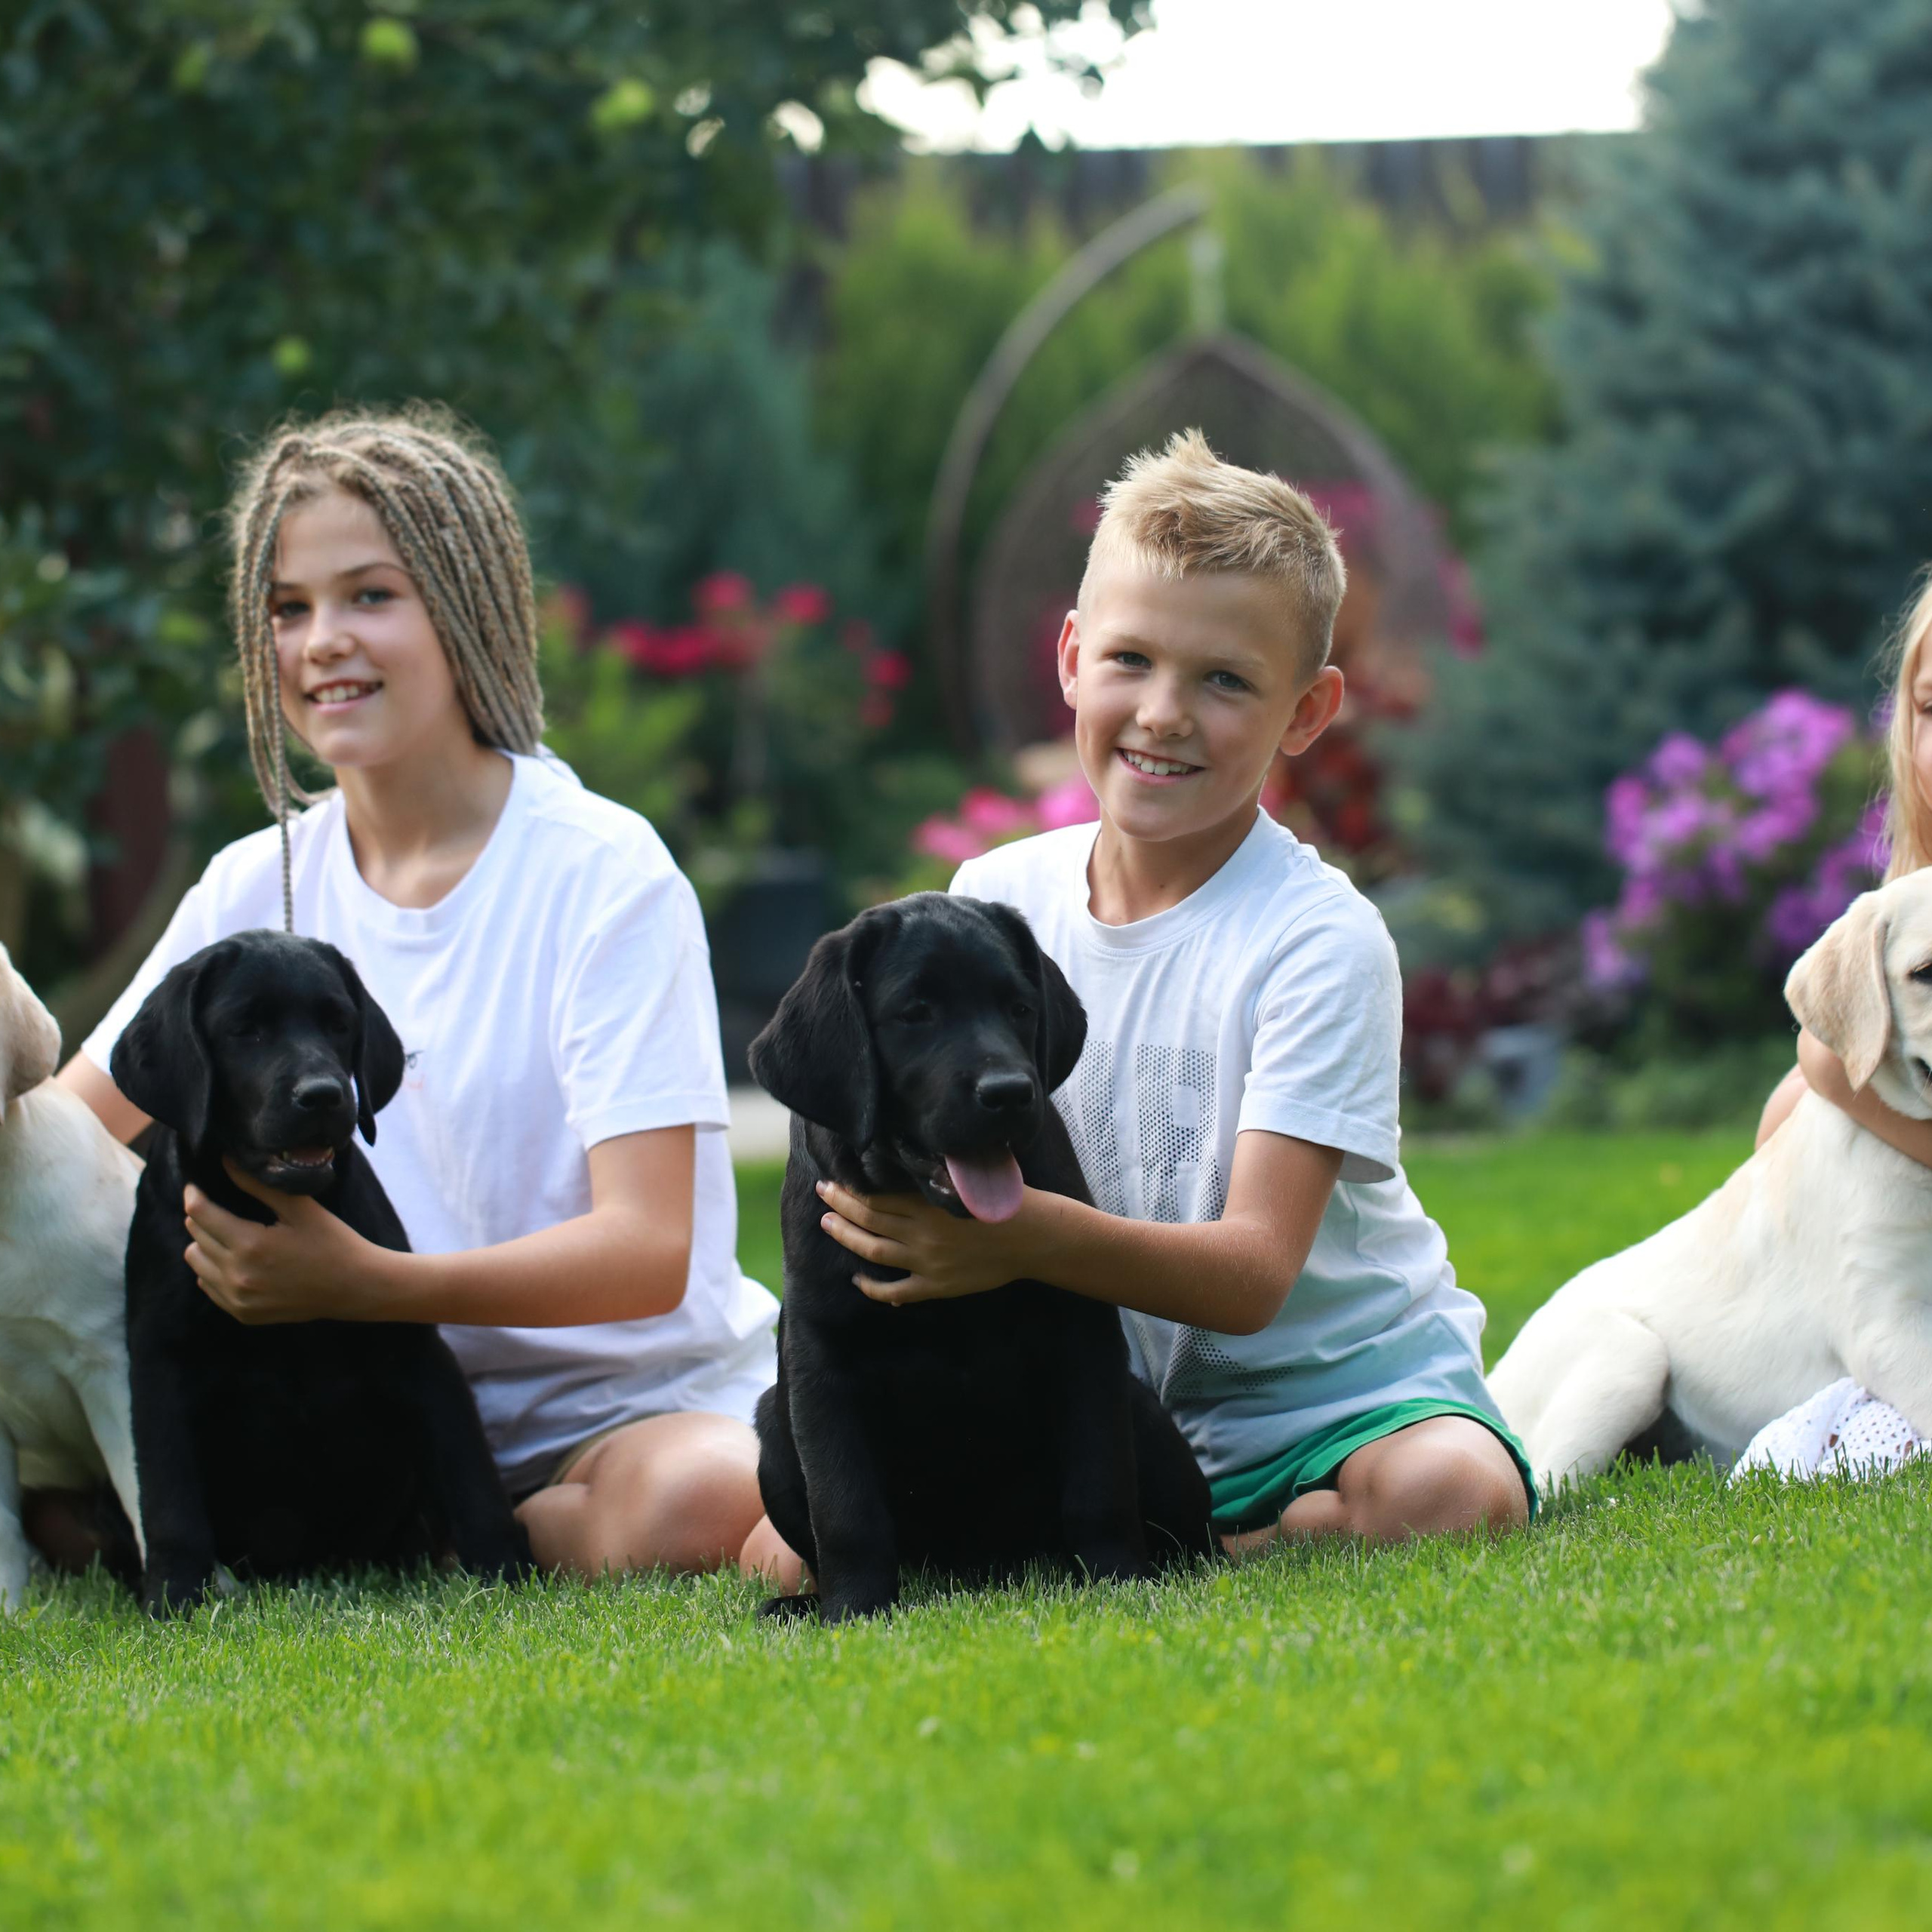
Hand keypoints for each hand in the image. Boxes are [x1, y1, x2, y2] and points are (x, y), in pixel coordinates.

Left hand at [183, 1161, 399, 1324]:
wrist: (355, 1287)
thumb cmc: (332, 1241)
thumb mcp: (300, 1208)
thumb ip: (258, 1185)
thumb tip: (225, 1162)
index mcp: (250, 1244)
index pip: (199, 1213)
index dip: (194, 1194)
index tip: (197, 1185)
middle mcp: (237, 1275)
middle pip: (195, 1236)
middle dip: (202, 1217)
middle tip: (220, 1207)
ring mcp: (238, 1299)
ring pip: (196, 1263)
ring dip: (204, 1244)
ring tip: (227, 1234)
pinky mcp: (243, 1314)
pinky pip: (208, 1286)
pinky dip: (214, 1270)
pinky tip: (237, 1260)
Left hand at [815, 1177, 1044, 1306]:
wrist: (1034, 1238)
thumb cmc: (1005, 1200)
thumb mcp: (969, 1180)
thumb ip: (937, 1175)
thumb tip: (909, 1159)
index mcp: (929, 1203)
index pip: (877, 1196)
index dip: (850, 1190)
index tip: (834, 1180)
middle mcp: (922, 1233)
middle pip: (868, 1219)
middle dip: (840, 1206)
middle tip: (822, 1193)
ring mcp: (927, 1262)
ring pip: (873, 1251)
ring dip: (847, 1237)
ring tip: (827, 1225)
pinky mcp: (937, 1286)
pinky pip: (896, 1291)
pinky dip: (872, 1288)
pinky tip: (858, 1280)